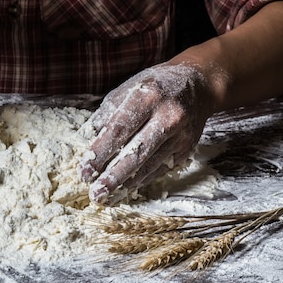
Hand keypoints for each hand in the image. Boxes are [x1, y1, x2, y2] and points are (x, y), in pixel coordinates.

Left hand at [78, 62, 214, 204]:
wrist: (197, 85)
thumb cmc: (153, 87)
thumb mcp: (127, 90)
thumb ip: (107, 114)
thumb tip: (87, 140)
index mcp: (147, 97)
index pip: (119, 129)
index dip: (100, 153)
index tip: (85, 171)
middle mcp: (167, 116)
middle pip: (136, 153)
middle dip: (113, 176)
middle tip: (95, 193)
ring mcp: (180, 134)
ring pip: (150, 165)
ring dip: (125, 184)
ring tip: (106, 196)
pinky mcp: (187, 148)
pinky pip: (161, 169)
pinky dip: (141, 180)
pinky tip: (125, 188)